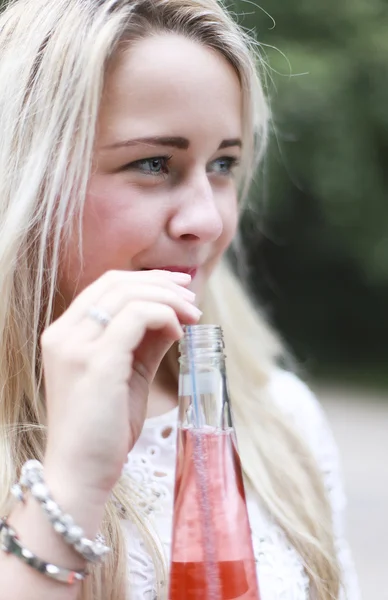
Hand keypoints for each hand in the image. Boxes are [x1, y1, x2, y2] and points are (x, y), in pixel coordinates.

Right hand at [41, 270, 200, 511]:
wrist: (81, 473)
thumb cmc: (104, 428)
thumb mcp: (126, 374)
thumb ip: (144, 342)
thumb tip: (172, 315)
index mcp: (65, 334)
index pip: (106, 285)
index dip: (146, 279)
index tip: (179, 287)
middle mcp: (63, 334)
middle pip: (117, 283)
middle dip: (161, 284)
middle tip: (192, 297)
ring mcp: (76, 346)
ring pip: (129, 295)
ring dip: (169, 300)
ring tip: (193, 316)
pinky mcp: (96, 361)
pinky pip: (138, 317)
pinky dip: (165, 317)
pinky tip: (180, 335)